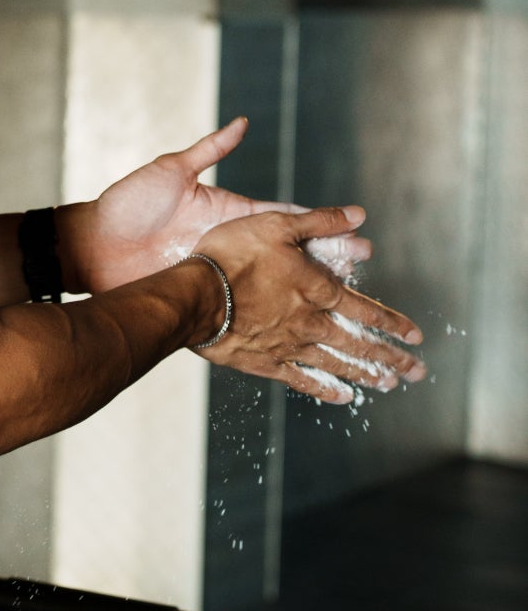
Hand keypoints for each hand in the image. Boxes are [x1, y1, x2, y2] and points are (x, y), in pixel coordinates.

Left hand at [60, 117, 369, 294]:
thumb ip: (209, 151)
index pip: (284, 217)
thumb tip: (242, 123)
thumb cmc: (126, 205)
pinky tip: (296, 324)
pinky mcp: (203, 293)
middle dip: (327, 256)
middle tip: (365, 260)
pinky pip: (244, 305)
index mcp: (227, 212)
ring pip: (274, 283)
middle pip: (289, 252)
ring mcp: (220, 271)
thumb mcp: (170, 170)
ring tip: (346, 296)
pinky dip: (270, 314)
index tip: (356, 222)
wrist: (91, 245)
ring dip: (307, 289)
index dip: (320, 221)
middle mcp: (230, 244)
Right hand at [192, 203, 426, 403]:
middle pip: (360, 344)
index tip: (416, 338)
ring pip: (337, 365)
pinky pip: (303, 380)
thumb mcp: (276, 225)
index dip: (394, 324)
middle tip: (417, 372)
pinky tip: (342, 396)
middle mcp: (310, 323)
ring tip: (389, 385)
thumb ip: (319, 221)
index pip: (367, 310)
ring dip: (366, 375)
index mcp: (317, 289)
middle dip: (391, 358)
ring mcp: (289, 346)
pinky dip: (326, 389)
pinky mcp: (265, 362)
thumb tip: (357, 214)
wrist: (193, 298)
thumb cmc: (231, 256)